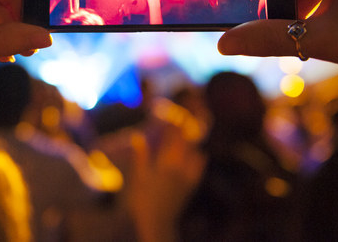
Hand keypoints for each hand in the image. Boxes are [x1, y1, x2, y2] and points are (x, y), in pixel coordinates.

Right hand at [127, 125, 204, 241]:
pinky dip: (199, 159)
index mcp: (164, 163)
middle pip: (185, 144)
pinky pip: (199, 168)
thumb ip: (140, 156)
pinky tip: (199, 155)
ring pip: (194, 154)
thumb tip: (137, 136)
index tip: (175, 115)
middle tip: (185, 120)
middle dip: (185, 131)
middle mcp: (178, 167)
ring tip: (191, 136)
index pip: (171, 139)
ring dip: (193, 144)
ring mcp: (186, 177)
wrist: (158, 222)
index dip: (173, 126)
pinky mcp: (191, 186)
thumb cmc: (143, 199)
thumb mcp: (138, 177)